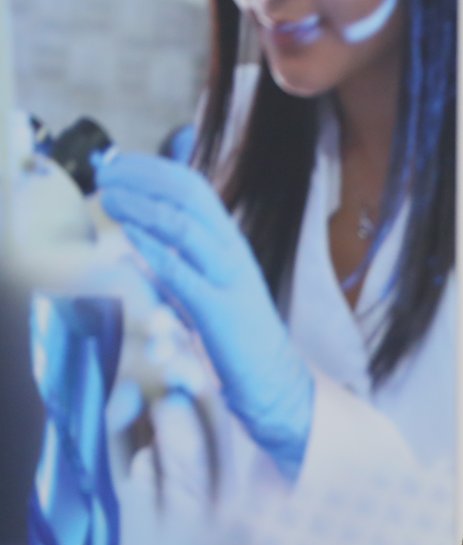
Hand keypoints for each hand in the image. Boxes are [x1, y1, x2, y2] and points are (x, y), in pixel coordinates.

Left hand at [97, 152, 313, 477]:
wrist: (273, 378)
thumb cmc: (234, 334)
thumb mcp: (206, 285)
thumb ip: (178, 260)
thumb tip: (136, 236)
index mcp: (230, 243)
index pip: (193, 189)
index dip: (152, 169)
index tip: (117, 165)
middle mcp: (233, 253)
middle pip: (190, 196)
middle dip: (143, 178)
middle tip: (106, 175)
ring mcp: (229, 280)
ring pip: (186, 228)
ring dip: (142, 207)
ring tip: (110, 199)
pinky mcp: (221, 312)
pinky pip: (184, 275)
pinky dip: (155, 252)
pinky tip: (129, 239)